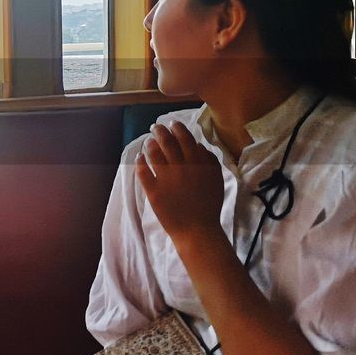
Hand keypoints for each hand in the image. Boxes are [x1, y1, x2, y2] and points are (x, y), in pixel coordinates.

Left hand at [135, 122, 224, 240]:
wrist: (197, 230)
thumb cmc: (208, 205)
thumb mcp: (216, 179)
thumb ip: (209, 160)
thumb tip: (197, 145)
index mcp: (198, 163)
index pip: (185, 137)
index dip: (177, 128)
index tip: (172, 124)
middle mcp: (181, 167)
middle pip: (167, 141)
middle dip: (159, 131)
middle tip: (155, 127)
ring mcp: (166, 179)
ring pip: (153, 153)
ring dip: (149, 144)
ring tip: (148, 142)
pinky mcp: (153, 191)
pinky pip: (143, 171)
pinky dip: (140, 162)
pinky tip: (139, 158)